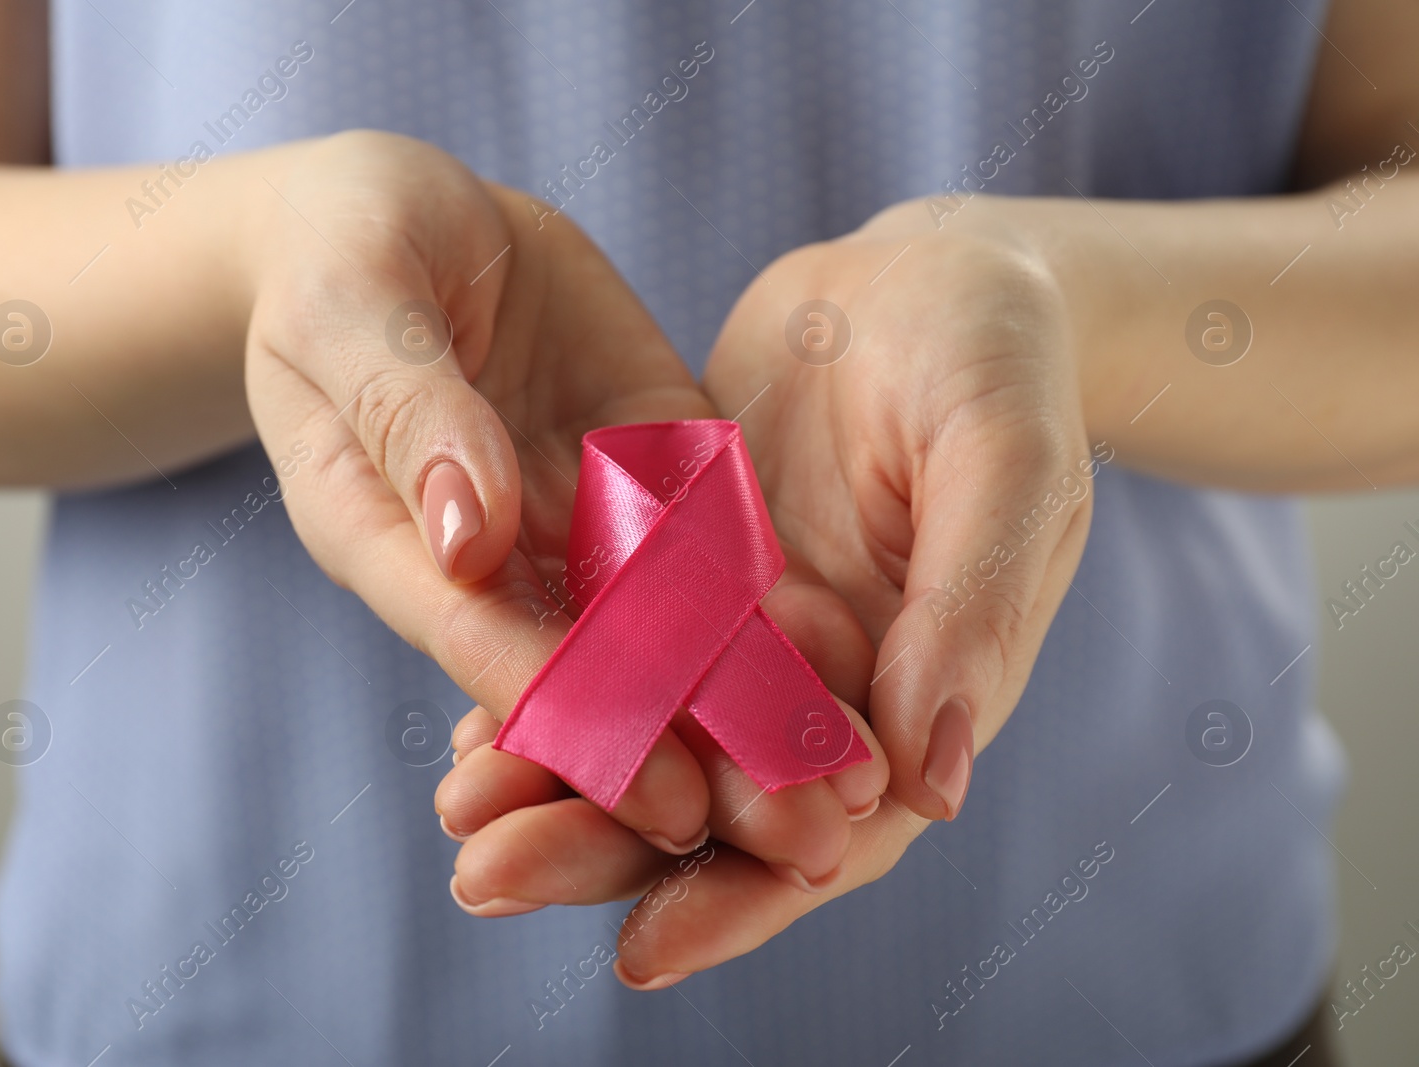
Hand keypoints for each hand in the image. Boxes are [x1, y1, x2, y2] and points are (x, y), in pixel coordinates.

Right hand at [244, 132, 882, 890]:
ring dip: (755, 703)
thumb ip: (406, 413)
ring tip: (852, 779)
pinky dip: (775, 596)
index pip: (485, 640)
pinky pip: (712, 535)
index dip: (573, 718)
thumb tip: (468, 537)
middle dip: (695, 755)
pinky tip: (852, 649)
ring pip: (669, 625)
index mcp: (395, 537)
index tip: (666, 799)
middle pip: (594, 670)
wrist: (404, 216)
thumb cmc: (336, 251)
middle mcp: (496, 556)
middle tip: (802, 842)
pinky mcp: (649, 462)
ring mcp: (579, 513)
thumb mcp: (351, 307)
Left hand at [436, 197, 1094, 985]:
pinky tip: (472, 713)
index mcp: (925, 692)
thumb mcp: (1005, 460)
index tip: (643, 947)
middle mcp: (830, 688)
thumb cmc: (1000, 355)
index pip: (836, 832)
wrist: (932, 279)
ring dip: (557, 778)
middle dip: (604, 849)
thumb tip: (932, 784)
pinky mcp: (695, 572)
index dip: (747, 895)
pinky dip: (557, 682)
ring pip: (652, 733)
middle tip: (484, 878)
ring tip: (455, 808)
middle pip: (716, 803)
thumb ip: (972, 610)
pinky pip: (620, 646)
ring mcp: (755, 635)